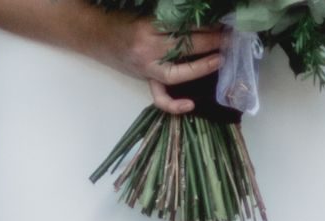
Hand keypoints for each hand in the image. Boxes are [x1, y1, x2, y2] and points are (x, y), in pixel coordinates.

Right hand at [96, 16, 222, 113]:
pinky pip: (160, 97)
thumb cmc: (122, 20)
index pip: (183, 25)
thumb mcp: (145, 12)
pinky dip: (174, 104)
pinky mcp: (145, 79)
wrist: (95, 34)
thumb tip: (198, 19)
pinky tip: (190, 105)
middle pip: (185, 46)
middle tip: (229, 38)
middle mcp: (148, 49)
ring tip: (220, 60)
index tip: (221, 23)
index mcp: (148, 26)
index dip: (205, 25)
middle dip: (210, 42)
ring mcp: (146, 68)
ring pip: (178, 73)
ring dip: (201, 67)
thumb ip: (169, 17)